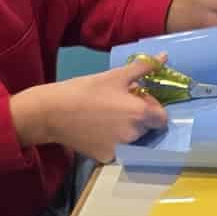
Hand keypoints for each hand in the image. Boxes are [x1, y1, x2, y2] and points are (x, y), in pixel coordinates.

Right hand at [9, 57, 166, 159]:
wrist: (52, 112)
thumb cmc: (86, 90)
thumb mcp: (116, 75)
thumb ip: (144, 67)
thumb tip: (164, 57)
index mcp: (140, 114)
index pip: (162, 118)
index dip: (153, 108)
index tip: (138, 99)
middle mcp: (134, 136)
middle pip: (148, 129)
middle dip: (140, 118)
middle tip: (120, 106)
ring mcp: (120, 150)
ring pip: (133, 140)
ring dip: (128, 130)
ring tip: (107, 116)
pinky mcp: (105, 158)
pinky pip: (118, 150)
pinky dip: (113, 142)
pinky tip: (97, 130)